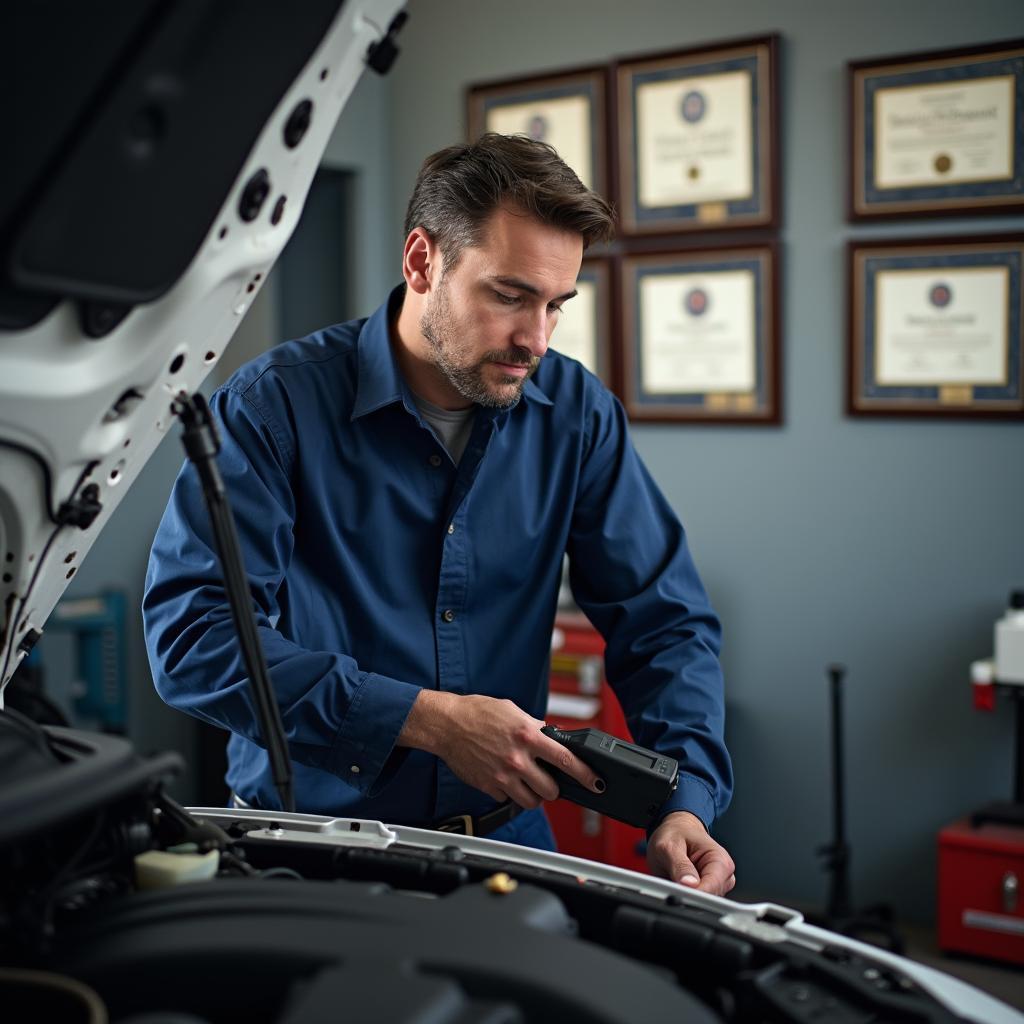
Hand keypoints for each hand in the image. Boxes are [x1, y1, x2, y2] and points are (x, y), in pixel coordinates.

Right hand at [399, 691, 601, 808]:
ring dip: (534, 794)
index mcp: (528, 736)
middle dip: (554, 787)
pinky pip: (508, 799)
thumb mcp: (514, 711)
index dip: (585, 775)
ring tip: (528, 782)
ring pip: (532, 801)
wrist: (447, 724)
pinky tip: (504, 778)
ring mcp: (503, 775)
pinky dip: (510, 792)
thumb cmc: (478, 713)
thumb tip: (553, 738)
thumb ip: (535, 727)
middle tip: (549, 780)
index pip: (566, 761)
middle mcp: (518, 759)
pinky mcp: (489, 786)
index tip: (595, 782)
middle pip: (551, 790)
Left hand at [647, 811, 735, 895]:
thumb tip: (689, 885)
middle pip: (708, 898)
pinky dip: (683, 897)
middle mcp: (723, 875)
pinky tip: (675, 885)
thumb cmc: (676, 834)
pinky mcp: (707, 892)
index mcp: (720, 861)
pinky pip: (696, 902)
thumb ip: (680, 865)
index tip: (676, 895)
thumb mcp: (670, 845)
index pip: (712, 887)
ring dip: (684, 896)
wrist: (677, 829)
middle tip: (669, 885)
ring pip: (702, 903)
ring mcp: (717, 886)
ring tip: (672, 880)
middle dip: (687, 896)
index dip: (693, 894)